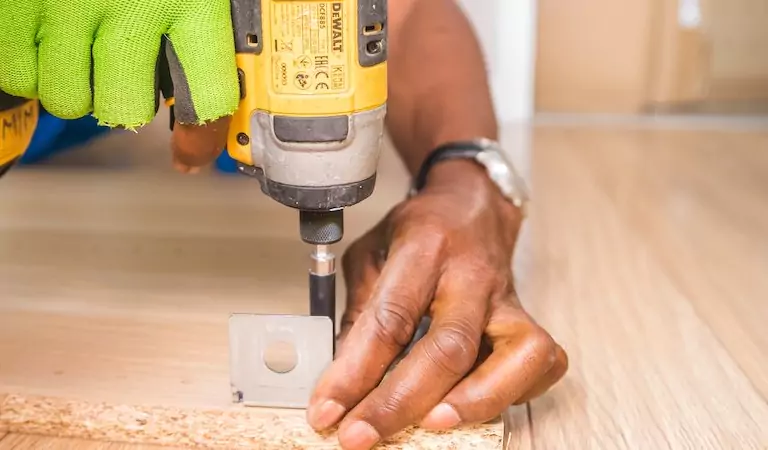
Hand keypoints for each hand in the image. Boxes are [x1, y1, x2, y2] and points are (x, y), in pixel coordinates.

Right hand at [0, 0, 238, 172]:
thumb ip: (202, 33)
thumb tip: (209, 98)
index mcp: (191, 1)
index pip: (208, 99)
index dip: (202, 136)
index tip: (193, 152)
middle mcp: (131, 8)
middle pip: (123, 111)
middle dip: (123, 103)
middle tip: (122, 77)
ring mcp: (67, 6)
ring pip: (66, 98)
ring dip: (74, 85)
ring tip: (81, 52)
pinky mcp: (17, 5)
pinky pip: (17, 73)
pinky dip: (29, 66)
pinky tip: (45, 40)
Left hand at [306, 160, 567, 449]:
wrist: (473, 205)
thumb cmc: (420, 230)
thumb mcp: (372, 253)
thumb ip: (359, 311)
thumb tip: (344, 378)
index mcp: (424, 248)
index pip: (389, 318)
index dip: (354, 372)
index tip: (327, 409)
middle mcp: (471, 274)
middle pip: (448, 346)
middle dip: (400, 403)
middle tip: (360, 437)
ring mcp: (507, 299)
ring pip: (512, 357)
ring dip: (472, 403)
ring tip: (429, 428)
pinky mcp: (527, 318)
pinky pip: (540, 362)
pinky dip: (513, 393)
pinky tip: (476, 405)